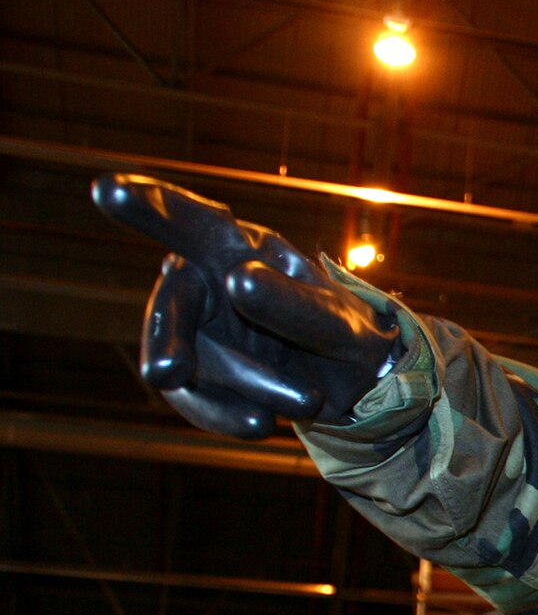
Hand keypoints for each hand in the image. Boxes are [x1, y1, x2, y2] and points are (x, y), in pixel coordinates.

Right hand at [91, 174, 400, 438]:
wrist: (353, 385)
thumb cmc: (340, 331)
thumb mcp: (336, 320)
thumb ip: (294, 304)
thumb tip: (238, 280)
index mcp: (237, 249)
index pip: (190, 222)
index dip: (146, 205)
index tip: (106, 189)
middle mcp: (203, 286)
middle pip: (172, 305)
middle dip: (169, 340)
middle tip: (168, 372)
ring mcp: (193, 334)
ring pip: (195, 363)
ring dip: (251, 383)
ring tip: (310, 399)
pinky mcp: (196, 379)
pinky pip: (199, 400)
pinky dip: (228, 415)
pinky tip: (261, 424)